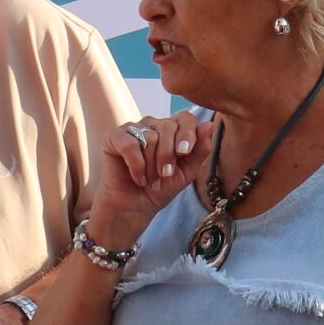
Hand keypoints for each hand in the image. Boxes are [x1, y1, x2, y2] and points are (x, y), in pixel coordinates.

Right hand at [84, 112, 214, 254]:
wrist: (136, 206)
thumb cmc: (161, 187)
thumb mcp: (187, 172)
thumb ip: (200, 149)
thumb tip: (209, 125)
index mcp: (174, 129)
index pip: (186, 118)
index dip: (188, 133)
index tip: (184, 153)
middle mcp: (154, 124)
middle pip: (168, 127)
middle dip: (168, 156)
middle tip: (164, 174)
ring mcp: (133, 128)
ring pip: (150, 137)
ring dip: (151, 165)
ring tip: (149, 178)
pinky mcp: (114, 137)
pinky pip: (130, 144)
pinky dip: (136, 165)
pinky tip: (137, 177)